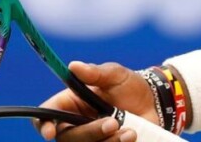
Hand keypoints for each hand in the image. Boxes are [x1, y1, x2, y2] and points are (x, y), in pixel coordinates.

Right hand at [35, 61, 157, 140]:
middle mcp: (76, 124)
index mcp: (71, 103)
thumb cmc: (130, 86)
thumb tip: (73, 66)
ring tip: (130, 131)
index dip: (44, 124)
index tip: (51, 132)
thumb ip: (96, 72)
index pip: (47, 114)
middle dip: (90, 133)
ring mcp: (91, 140)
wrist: (156, 105)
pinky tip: (132, 136)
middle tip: (113, 122)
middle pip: (66, 138)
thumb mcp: (116, 75)